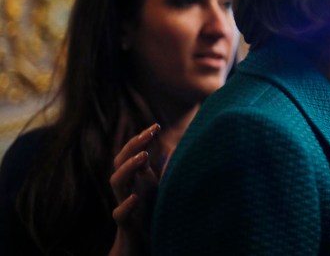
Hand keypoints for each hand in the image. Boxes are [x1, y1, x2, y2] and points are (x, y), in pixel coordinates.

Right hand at [108, 123, 160, 255]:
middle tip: (149, 133)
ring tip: (144, 156)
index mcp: (137, 176)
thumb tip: (175, 143)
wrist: (143, 241)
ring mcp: (124, 203)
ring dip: (128, 168)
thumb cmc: (153, 209)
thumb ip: (165, 165)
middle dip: (133, 145)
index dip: (142, 137)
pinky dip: (126, 205)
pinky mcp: (125, 223)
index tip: (157, 125)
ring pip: (116, 182)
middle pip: (121, 160)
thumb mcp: (161, 184)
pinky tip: (135, 197)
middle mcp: (128, 186)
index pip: (133, 151)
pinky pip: (119, 213)